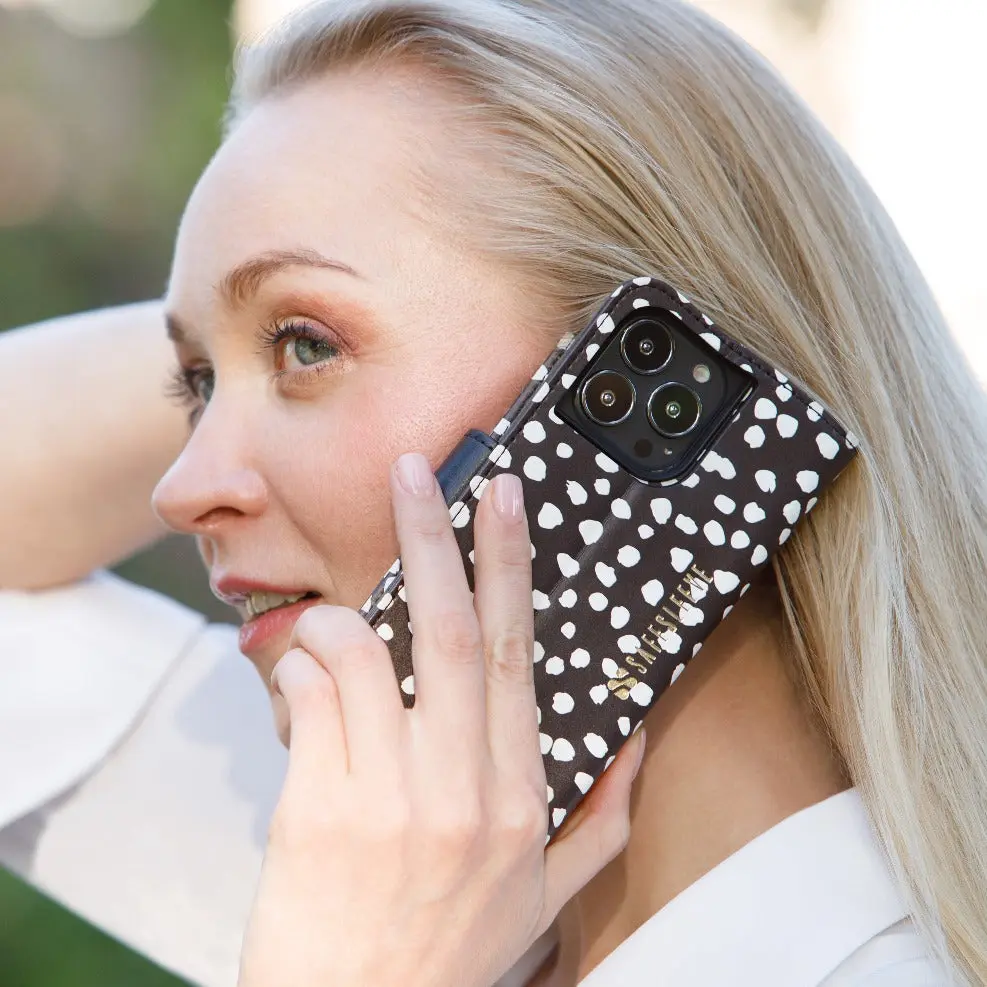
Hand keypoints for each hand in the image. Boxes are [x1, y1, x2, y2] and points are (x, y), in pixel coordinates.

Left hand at [237, 452, 647, 986]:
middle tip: (416, 470)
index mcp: (519, 798)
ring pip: (360, 654)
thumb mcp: (548, 899)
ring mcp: (386, 798)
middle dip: (434, 536)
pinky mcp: (317, 809)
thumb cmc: (448, 953)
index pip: (514, 655)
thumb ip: (603, 819)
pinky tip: (300, 686)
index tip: (503, 500)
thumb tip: (635, 740)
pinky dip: (299, 670)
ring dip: (337, 620)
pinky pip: (307, 699)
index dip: (509, 567)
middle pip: (446, 632)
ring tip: (330, 623)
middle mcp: (459, 789)